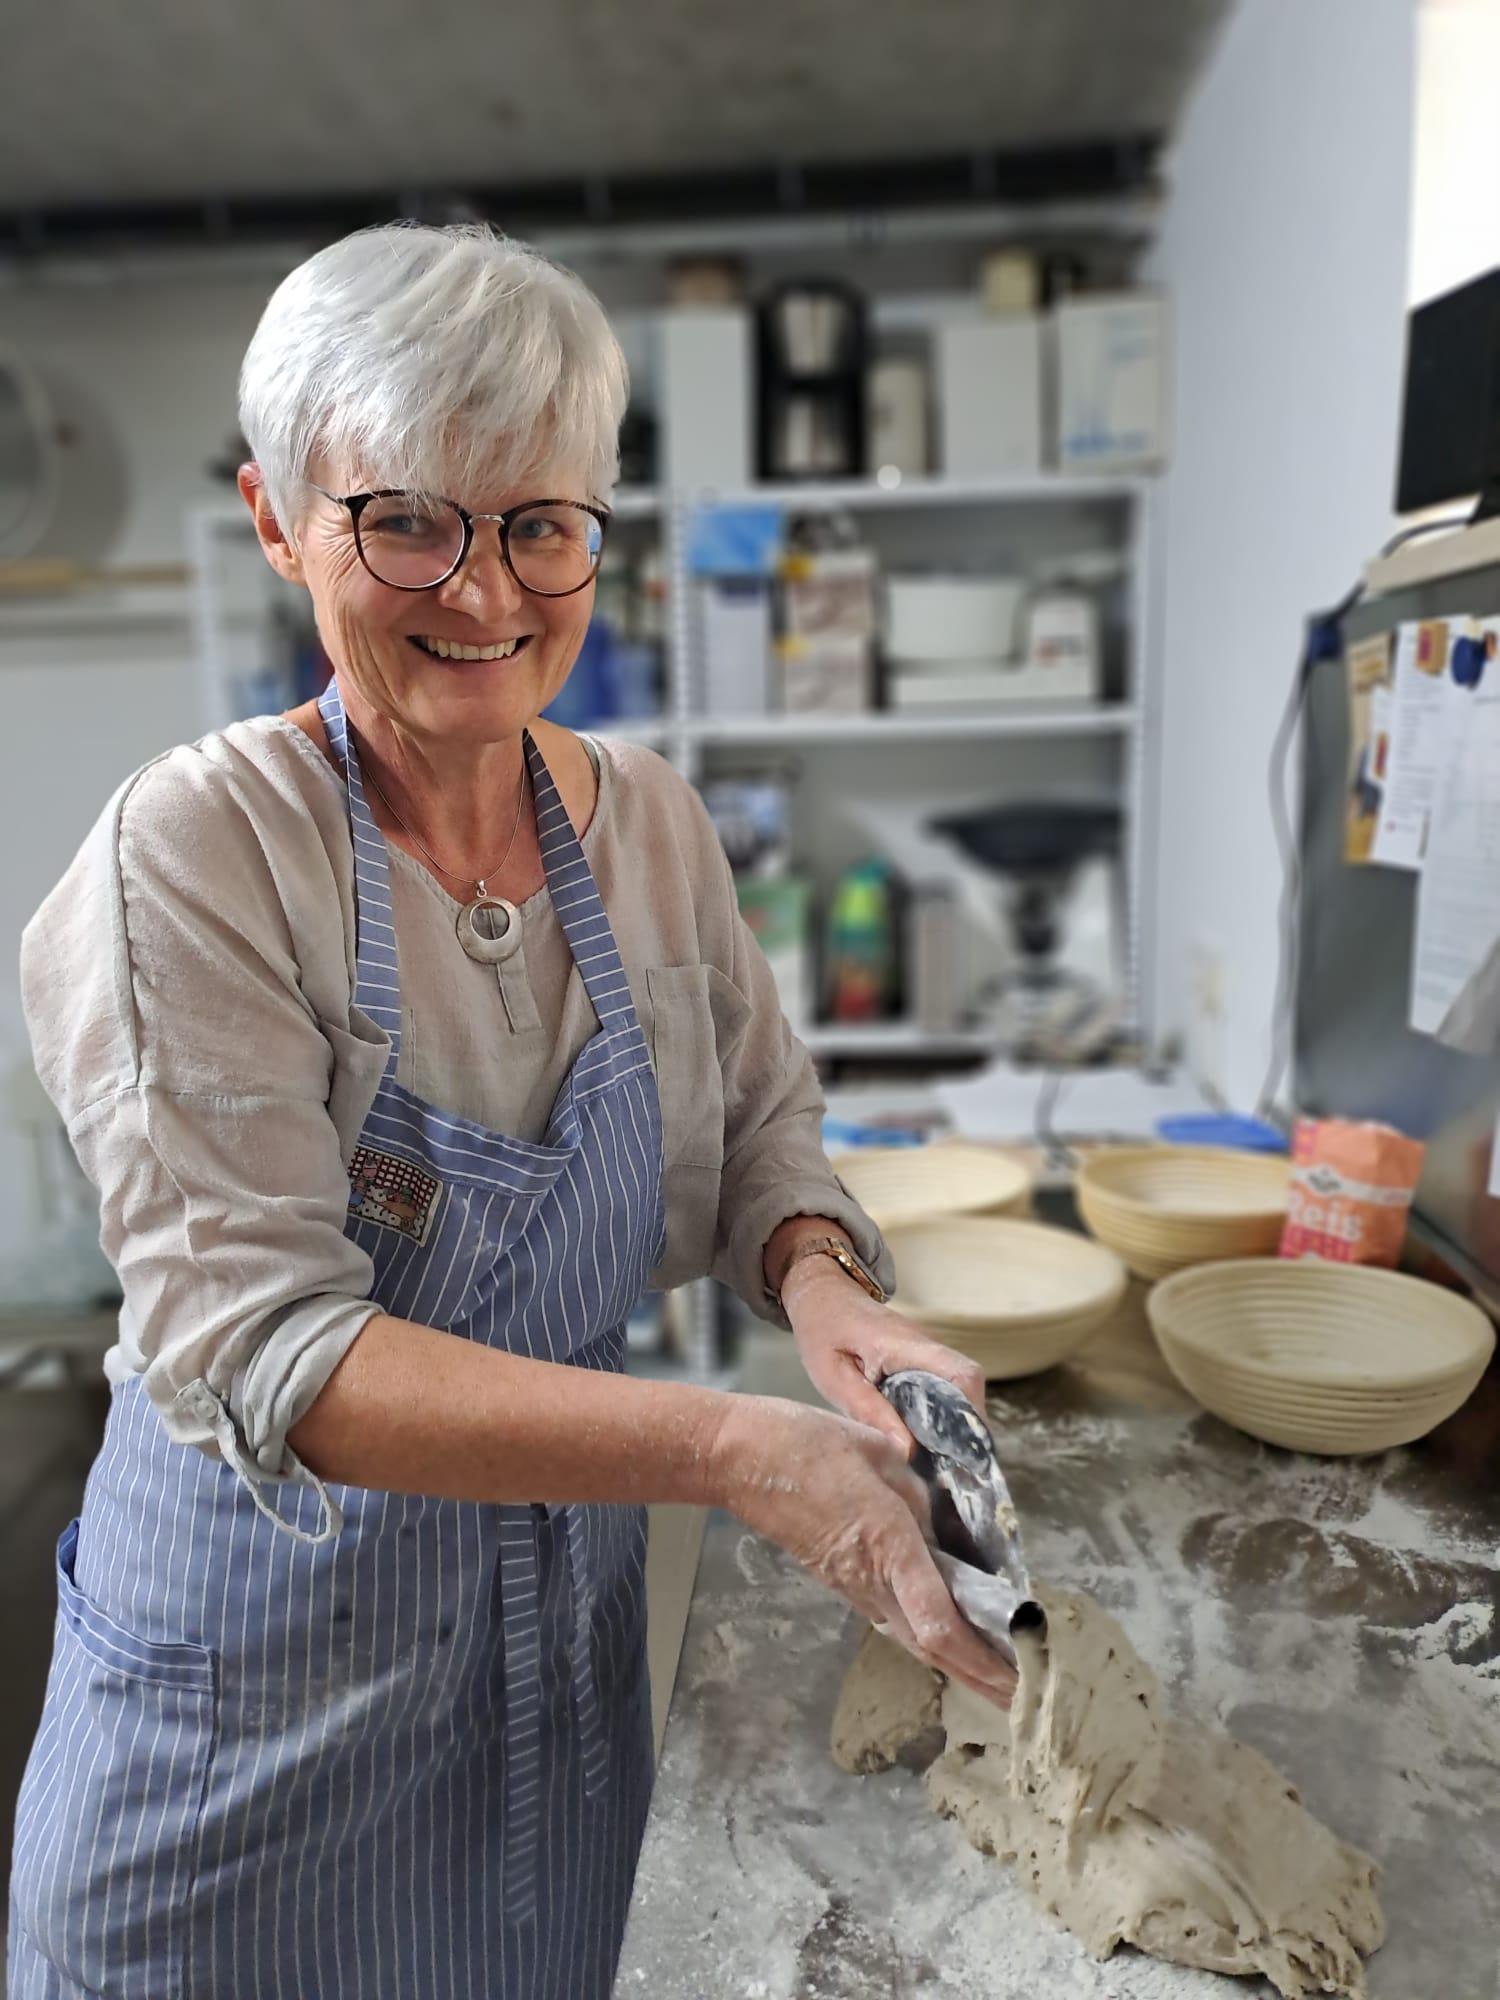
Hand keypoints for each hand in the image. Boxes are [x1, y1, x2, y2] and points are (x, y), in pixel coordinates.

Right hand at [710, 1392, 1016, 1707]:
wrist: (742, 1459)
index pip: (940, 1623)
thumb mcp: (879, 1453)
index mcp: (889, 1545)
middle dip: (980, 1677)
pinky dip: (929, 1637)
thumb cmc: (808, 1446)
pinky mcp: (841, 1578)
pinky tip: (948, 1639)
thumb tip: (938, 1524)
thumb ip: (918, 1495)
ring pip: (914, 1637)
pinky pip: (894, 1618)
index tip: (1018, 1678)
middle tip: (1023, 1700)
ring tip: (995, 1679)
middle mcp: (873, 1578)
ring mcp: (854, 1585)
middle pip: (934, 1646)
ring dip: (957, 1663)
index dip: (981, 1658)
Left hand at [782, 1255, 987, 1456]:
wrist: (822, 1295)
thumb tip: (906, 1451)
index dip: (972, 1414)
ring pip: (960, 1390)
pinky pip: (945, 1390)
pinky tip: (929, 1446)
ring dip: (956, 1425)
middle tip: (953, 1473)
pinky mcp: (924, 1362)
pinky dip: (943, 1417)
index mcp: (907, 1346)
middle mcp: (929, 1347)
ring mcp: (930, 1353)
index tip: (965, 1454)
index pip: (962, 1375)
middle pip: (968, 1387)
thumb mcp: (833, 1376)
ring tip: (944, 1467)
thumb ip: (867, 1409)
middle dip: (967, 1429)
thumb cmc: (824, 1331)